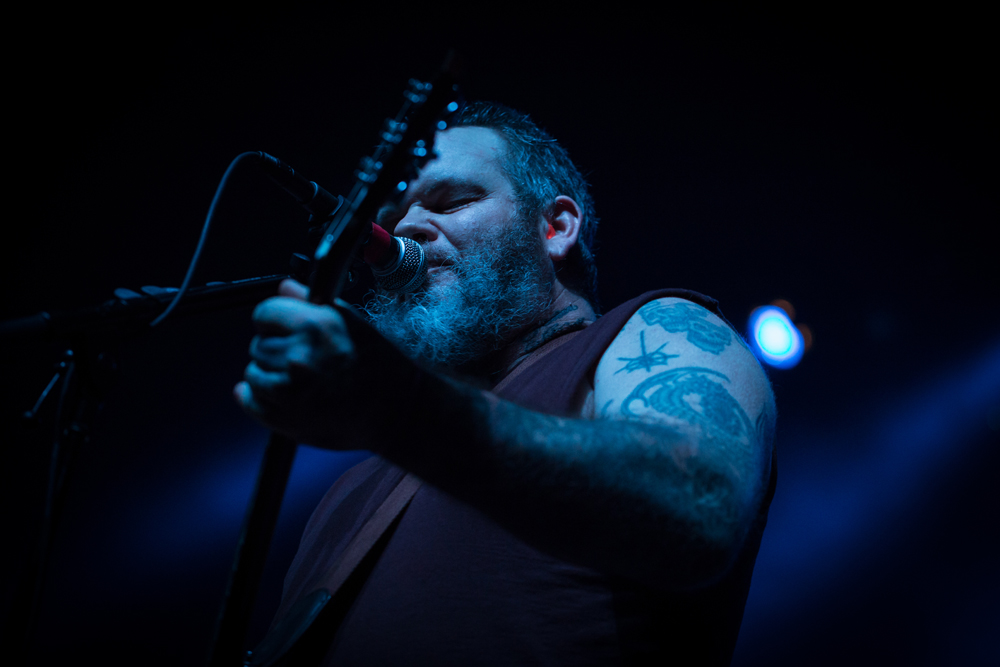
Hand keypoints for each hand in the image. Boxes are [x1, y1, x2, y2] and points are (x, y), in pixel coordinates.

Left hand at [234, 279, 403, 447]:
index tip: (282, 329)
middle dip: (275, 350)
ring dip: (270, 376)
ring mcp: (289, 390)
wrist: (398, 411)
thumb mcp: (352, 323)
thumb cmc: (381, 368)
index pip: (264, 313)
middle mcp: (299, 356)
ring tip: (300, 381)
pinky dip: (261, 399)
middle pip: (258, 345)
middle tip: (302, 361)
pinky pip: (251, 400)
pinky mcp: (284, 418)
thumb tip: (284, 289)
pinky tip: (286, 397)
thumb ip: (311, 304)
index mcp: (316, 327)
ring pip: (253, 373)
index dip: (273, 321)